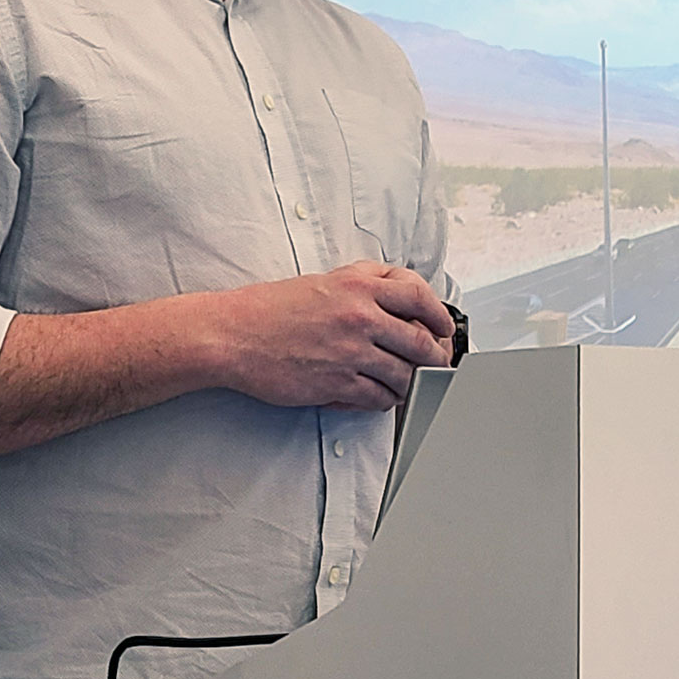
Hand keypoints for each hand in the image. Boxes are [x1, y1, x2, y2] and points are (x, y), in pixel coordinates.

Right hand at [214, 261, 455, 411]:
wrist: (233, 335)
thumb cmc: (272, 308)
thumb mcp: (325, 279)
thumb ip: (366, 281)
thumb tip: (401, 292)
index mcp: (359, 287)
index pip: (418, 297)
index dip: (439, 315)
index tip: (444, 328)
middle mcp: (360, 317)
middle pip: (420, 342)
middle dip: (435, 357)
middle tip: (436, 363)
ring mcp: (350, 352)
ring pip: (404, 375)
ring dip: (410, 383)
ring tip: (406, 383)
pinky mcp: (337, 384)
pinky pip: (378, 397)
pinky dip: (384, 400)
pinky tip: (378, 396)